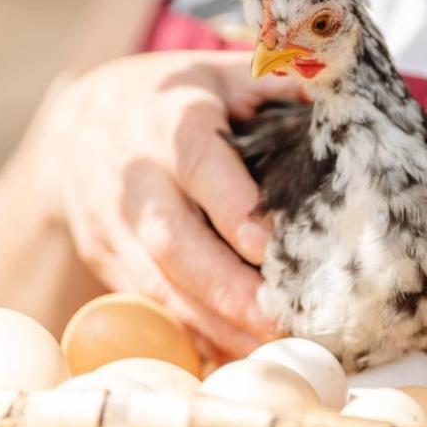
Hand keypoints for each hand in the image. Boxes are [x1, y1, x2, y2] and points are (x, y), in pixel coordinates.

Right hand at [39, 50, 301, 360]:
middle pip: (172, 238)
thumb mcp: (221, 72)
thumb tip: (349, 103)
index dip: (230, 205)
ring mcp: (110, 221)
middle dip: (224, 286)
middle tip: (277, 322)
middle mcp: (132, 172)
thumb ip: (281, 84)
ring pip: (156, 282)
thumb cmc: (173, 96)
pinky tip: (230, 354)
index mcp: (168, 116)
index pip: (197, 161)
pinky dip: (187, 332)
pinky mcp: (103, 258)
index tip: (268, 246)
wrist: (77, 121)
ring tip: (264, 350)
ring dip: (210, 321)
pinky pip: (146, 301)